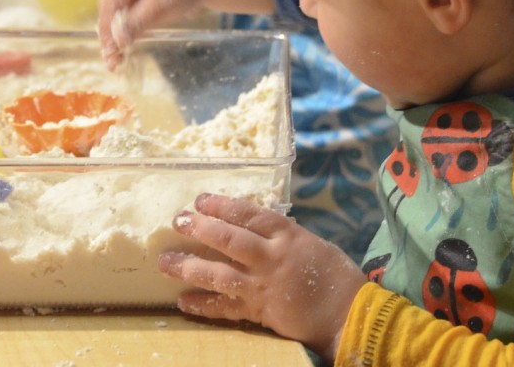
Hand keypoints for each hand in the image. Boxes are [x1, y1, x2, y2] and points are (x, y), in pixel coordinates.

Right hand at [97, 0, 211, 68]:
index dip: (107, 31)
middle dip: (109, 37)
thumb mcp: (164, 4)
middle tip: (112, 63)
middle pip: (108, 11)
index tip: (110, 53)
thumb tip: (117, 40)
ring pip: (114, 15)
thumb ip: (139, 21)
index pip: (109, 5)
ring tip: (115, 62)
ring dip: (114, 37)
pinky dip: (124, 32)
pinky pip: (125, 15)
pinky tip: (123, 50)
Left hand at [160, 194, 364, 361]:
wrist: (348, 314)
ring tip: (165, 263)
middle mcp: (271, 258)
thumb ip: (280, 235)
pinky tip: (183, 300)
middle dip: (200, 228)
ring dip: (190, 267)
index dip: (221, 205)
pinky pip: (226, 308)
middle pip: (229, 239)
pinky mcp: (260, 311)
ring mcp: (263, 286)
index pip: (248, 214)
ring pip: (219, 274)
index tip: (199, 200)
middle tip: (177, 221)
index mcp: (287, 235)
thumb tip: (250, 225)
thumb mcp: (310, 242)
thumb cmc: (334, 275)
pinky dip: (204, 305)